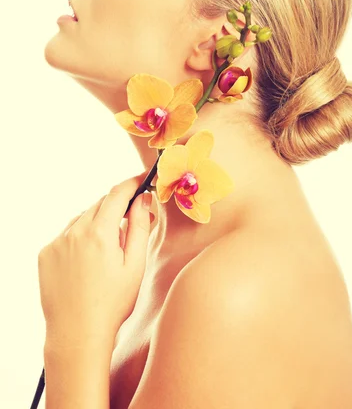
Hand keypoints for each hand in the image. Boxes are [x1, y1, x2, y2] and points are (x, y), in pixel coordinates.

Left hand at [38, 170, 152, 349]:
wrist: (77, 335)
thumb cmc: (112, 304)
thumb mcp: (135, 266)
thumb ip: (139, 227)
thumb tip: (143, 199)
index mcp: (99, 234)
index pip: (117, 194)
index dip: (132, 183)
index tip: (143, 179)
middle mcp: (74, 232)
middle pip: (100, 204)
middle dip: (118, 205)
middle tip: (135, 217)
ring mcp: (57, 242)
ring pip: (83, 217)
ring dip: (99, 221)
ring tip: (111, 247)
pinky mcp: (46, 253)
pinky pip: (68, 233)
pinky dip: (81, 236)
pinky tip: (90, 258)